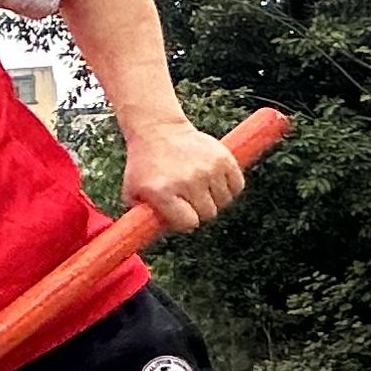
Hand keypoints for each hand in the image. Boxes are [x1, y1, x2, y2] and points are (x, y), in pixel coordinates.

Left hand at [120, 119, 244, 232]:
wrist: (158, 130)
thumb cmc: (144, 165)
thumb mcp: (132, 191)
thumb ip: (141, 217)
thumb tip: (151, 239)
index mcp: (163, 192)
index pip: (188, 223)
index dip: (185, 223)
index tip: (180, 215)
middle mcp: (187, 181)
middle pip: (208, 214)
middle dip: (199, 212)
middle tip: (190, 201)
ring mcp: (207, 169)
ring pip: (224, 201)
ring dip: (215, 199)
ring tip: (200, 189)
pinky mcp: (223, 158)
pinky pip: (237, 185)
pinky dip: (230, 188)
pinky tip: (215, 183)